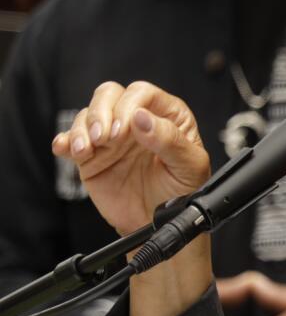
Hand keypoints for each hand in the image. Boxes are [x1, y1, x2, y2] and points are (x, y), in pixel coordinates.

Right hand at [51, 81, 209, 236]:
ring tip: (88, 150)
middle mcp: (137, 121)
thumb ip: (169, 140)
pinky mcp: (91, 156)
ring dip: (82, 128)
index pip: (142, 93)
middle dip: (102, 112)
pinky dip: (65, 142)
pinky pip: (70, 140)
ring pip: (88, 114)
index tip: (126, 131)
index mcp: (167, 116)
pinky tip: (68, 151)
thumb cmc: (183, 192)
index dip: (130, 106)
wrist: (161, 222)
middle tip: (106, 138)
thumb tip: (142, 117)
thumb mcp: (189, 167)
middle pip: (109, 95)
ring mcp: (112, 137)